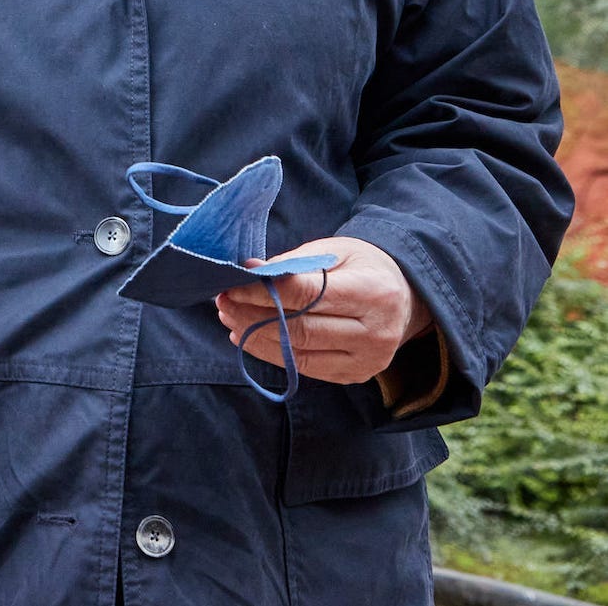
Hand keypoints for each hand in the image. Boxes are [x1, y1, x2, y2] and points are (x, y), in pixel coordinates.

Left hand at [216, 236, 431, 384]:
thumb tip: (248, 272)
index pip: (305, 295)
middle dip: (251, 315)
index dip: (263, 290)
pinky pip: (303, 367)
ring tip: (228, 316)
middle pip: (299, 328)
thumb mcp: (333, 251)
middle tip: (222, 301)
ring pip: (297, 352)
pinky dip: (270, 352)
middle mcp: (374, 332)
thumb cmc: (363, 266)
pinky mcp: (354, 375)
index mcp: (372, 293)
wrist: (405, 296)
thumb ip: (293, 264)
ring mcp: (367, 360)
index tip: (232, 281)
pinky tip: (247, 336)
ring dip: (255, 336)